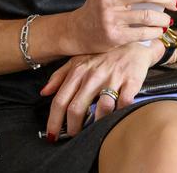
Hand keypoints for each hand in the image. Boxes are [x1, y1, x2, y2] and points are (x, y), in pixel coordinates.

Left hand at [41, 42, 160, 138]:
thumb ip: (59, 75)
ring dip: (97, 123)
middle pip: (76, 108)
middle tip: (74, 135)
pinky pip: (124, 103)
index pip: (60, 101)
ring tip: (95, 128)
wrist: (132, 42)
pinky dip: (120, 113)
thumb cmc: (103, 54)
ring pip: (102, 108)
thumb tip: (44, 93)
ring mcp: (113, 78)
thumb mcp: (78, 59)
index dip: (53, 121)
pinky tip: (116, 116)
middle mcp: (93, 75)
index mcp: (78, 71)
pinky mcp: (131, 81)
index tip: (53, 135)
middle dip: (73, 128)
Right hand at [65, 0, 176, 53]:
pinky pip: (144, 32)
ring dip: (164, 18)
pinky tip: (159, 30)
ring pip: (149, 15)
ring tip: (168, 19)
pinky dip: (156, 31)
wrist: (77, 31)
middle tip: (175, 3)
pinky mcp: (114, 35)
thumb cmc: (100, 7)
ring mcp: (110, 17)